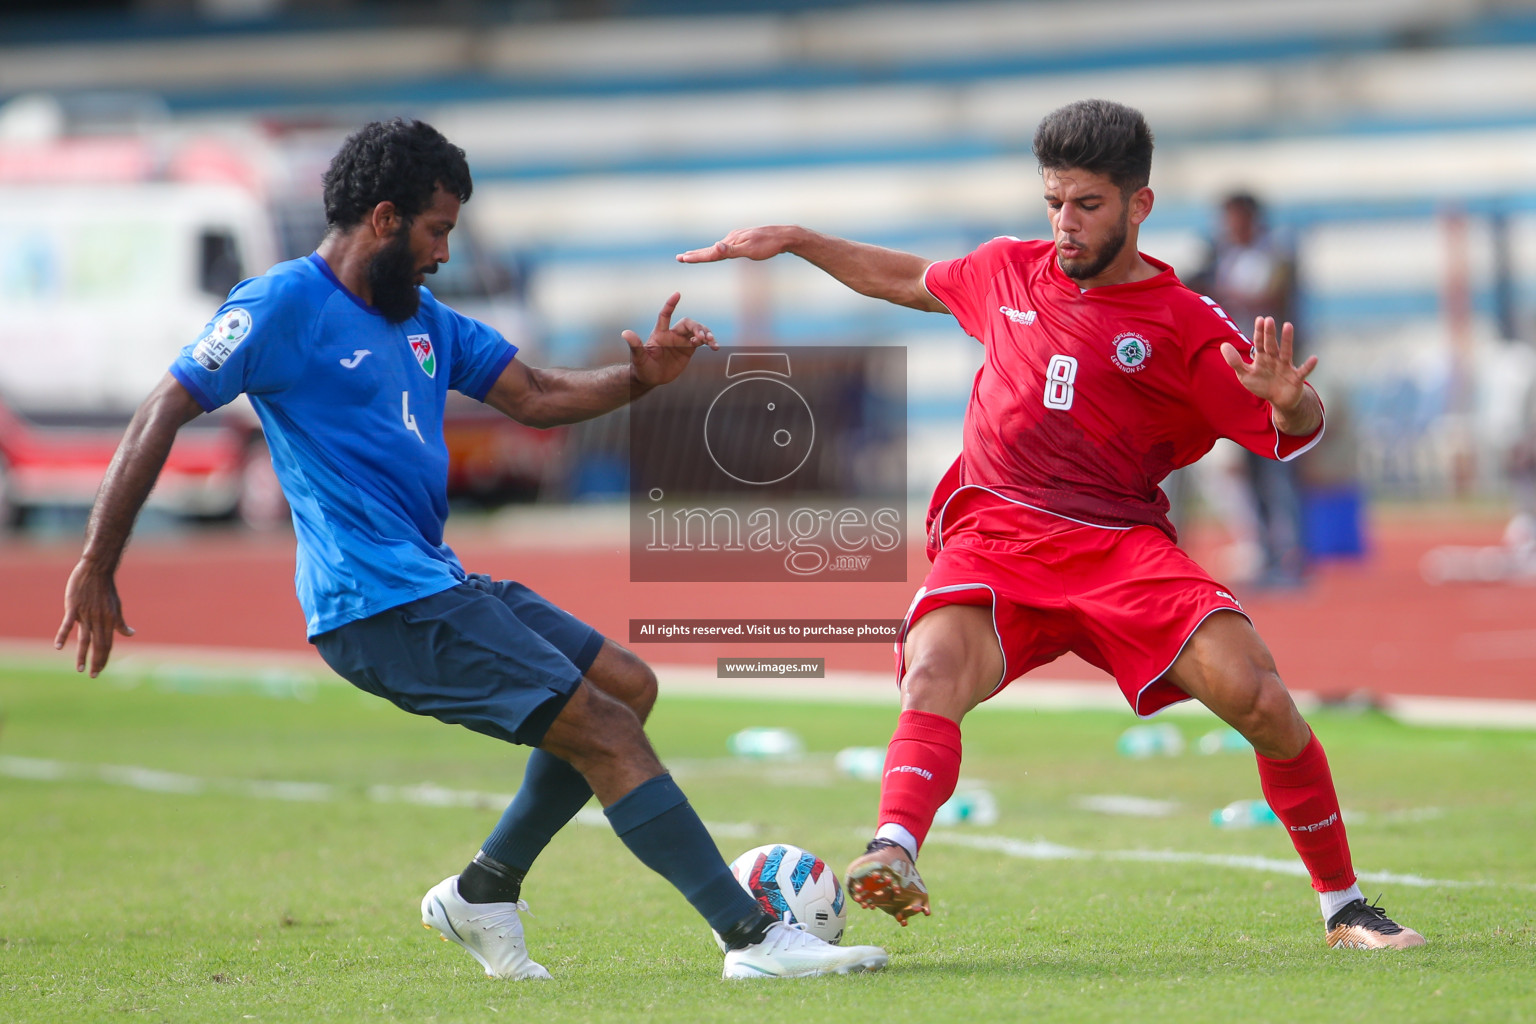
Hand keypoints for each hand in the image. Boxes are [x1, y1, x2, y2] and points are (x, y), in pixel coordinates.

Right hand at [55, 558, 133, 676]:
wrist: (97, 570)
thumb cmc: (106, 590)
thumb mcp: (116, 607)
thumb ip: (120, 623)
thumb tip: (131, 634)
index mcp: (110, 621)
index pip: (108, 644)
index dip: (104, 658)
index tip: (100, 670)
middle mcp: (99, 620)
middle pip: (98, 645)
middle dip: (96, 662)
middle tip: (93, 676)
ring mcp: (86, 614)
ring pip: (85, 639)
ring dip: (82, 655)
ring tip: (80, 669)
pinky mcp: (74, 607)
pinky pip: (68, 624)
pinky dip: (63, 635)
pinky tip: (58, 647)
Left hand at [624, 292, 717, 389]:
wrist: (651, 378)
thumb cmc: (642, 367)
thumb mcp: (638, 357)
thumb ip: (635, 345)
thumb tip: (625, 333)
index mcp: (660, 333)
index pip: (665, 315)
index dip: (670, 304)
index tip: (677, 293)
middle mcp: (672, 334)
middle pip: (687, 324)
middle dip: (696, 328)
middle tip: (701, 338)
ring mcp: (682, 341)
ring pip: (698, 331)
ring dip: (706, 334)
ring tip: (711, 342)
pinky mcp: (689, 349)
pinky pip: (702, 342)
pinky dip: (710, 342)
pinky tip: (715, 347)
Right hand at [676, 226, 795, 263]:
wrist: (784, 236)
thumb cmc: (769, 246)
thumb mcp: (750, 250)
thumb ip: (731, 250)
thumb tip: (715, 247)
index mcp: (731, 242)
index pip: (710, 252)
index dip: (695, 257)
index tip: (682, 259)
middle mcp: (732, 238)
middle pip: (710, 249)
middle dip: (695, 254)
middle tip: (680, 258)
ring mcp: (738, 238)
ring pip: (718, 247)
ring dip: (704, 252)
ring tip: (693, 255)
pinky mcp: (745, 239)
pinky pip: (727, 246)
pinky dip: (717, 250)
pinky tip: (719, 250)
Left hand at [1222, 316, 1318, 426]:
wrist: (1279, 400)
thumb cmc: (1262, 385)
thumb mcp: (1245, 375)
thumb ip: (1235, 361)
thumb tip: (1223, 345)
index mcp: (1263, 357)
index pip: (1260, 342)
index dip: (1259, 332)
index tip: (1259, 319)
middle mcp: (1275, 359)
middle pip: (1271, 345)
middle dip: (1269, 333)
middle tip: (1269, 319)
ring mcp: (1286, 367)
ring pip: (1286, 352)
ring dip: (1287, 340)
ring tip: (1288, 326)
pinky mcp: (1296, 379)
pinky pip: (1303, 371)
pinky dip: (1309, 366)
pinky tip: (1314, 358)